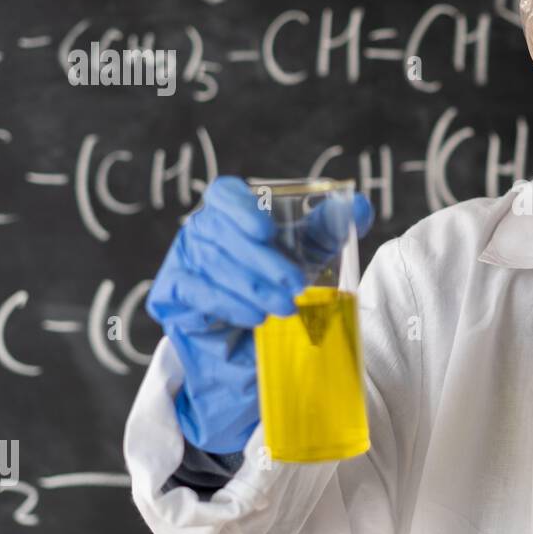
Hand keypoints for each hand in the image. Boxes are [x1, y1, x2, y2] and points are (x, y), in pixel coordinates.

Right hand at [145, 177, 374, 452]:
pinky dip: (226, 304)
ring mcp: (183, 259)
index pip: (224, 194)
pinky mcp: (171, 292)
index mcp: (232, 212)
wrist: (250, 339)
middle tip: (296, 284)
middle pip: (222, 233)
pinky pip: (194, 292)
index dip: (240, 207)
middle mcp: (202, 231)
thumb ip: (331, 227)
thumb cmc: (277, 282)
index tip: (266, 230)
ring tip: (283, 307)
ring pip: (212, 264)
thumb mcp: (308, 253)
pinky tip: (253, 316)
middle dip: (263, 261)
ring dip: (251, 287)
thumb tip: (361, 206)